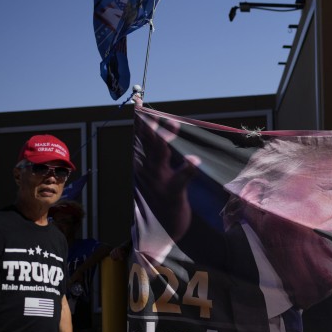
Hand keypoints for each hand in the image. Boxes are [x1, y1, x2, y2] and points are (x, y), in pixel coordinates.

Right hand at [134, 112, 199, 243]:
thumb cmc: (164, 200)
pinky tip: (194, 160)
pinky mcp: (173, 194)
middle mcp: (150, 171)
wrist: (163, 230)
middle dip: (146, 123)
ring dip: (165, 138)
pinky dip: (187, 170)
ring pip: (160, 156)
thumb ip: (161, 153)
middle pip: (148, 142)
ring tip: (170, 121)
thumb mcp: (161, 174)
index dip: (140, 120)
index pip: (142, 137)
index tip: (137, 102)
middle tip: (144, 105)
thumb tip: (163, 131)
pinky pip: (180, 180)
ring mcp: (160, 182)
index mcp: (146, 165)